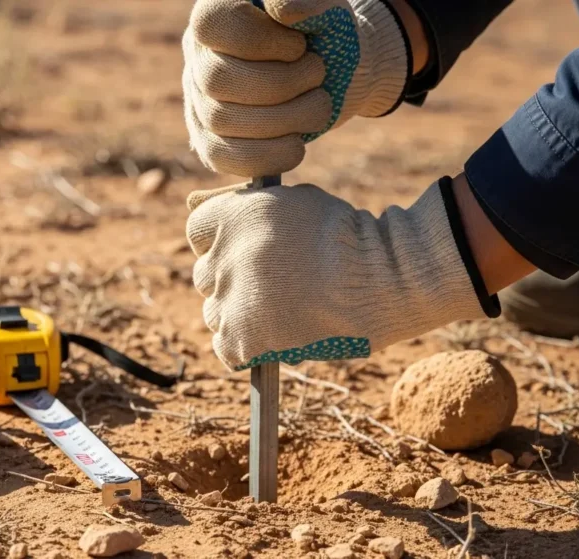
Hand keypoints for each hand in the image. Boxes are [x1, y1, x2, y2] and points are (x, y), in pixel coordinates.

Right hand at [183, 0, 410, 176]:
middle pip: (218, 79)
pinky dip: (265, 157)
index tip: (299, 46)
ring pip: (222, 121)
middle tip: (317, 74)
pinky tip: (296, 146)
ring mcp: (199, 101)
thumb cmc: (322, 32)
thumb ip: (306, 2)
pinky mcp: (210, 140)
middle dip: (281, 84)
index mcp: (216, 13)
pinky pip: (221, 157)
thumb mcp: (323, 8)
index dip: (259, 40)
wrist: (331, 71)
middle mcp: (199, 56)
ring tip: (319, 106)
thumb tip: (282, 11)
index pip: (212, 24)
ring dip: (284, 120)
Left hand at [185, 179, 487, 370]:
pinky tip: (271, 339)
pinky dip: (244, 348)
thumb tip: (220, 215)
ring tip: (278, 312)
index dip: (221, 242)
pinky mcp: (242, 341)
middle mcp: (222, 257)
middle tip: (270, 285)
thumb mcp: (296, 202)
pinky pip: (226, 349)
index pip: (197, 231)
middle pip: (204, 275)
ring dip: (238, 314)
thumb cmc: (348, 237)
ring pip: (213, 313)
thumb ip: (254, 210)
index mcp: (231, 216)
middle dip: (232, 279)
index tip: (245, 251)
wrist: (381, 279)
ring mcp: (229, 301)